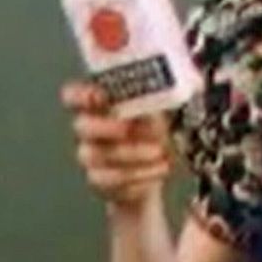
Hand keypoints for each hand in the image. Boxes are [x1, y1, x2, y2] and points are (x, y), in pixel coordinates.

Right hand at [60, 81, 172, 211]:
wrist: (159, 167)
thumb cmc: (157, 129)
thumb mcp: (163, 107)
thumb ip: (164, 93)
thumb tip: (188, 80)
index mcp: (100, 104)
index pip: (73, 95)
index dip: (81, 95)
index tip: (101, 96)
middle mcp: (90, 129)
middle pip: (81, 126)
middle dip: (107, 128)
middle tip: (130, 129)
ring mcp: (92, 156)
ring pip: (96, 156)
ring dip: (131, 154)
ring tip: (160, 152)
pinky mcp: (100, 180)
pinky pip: (109, 180)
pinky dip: (138, 176)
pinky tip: (158, 170)